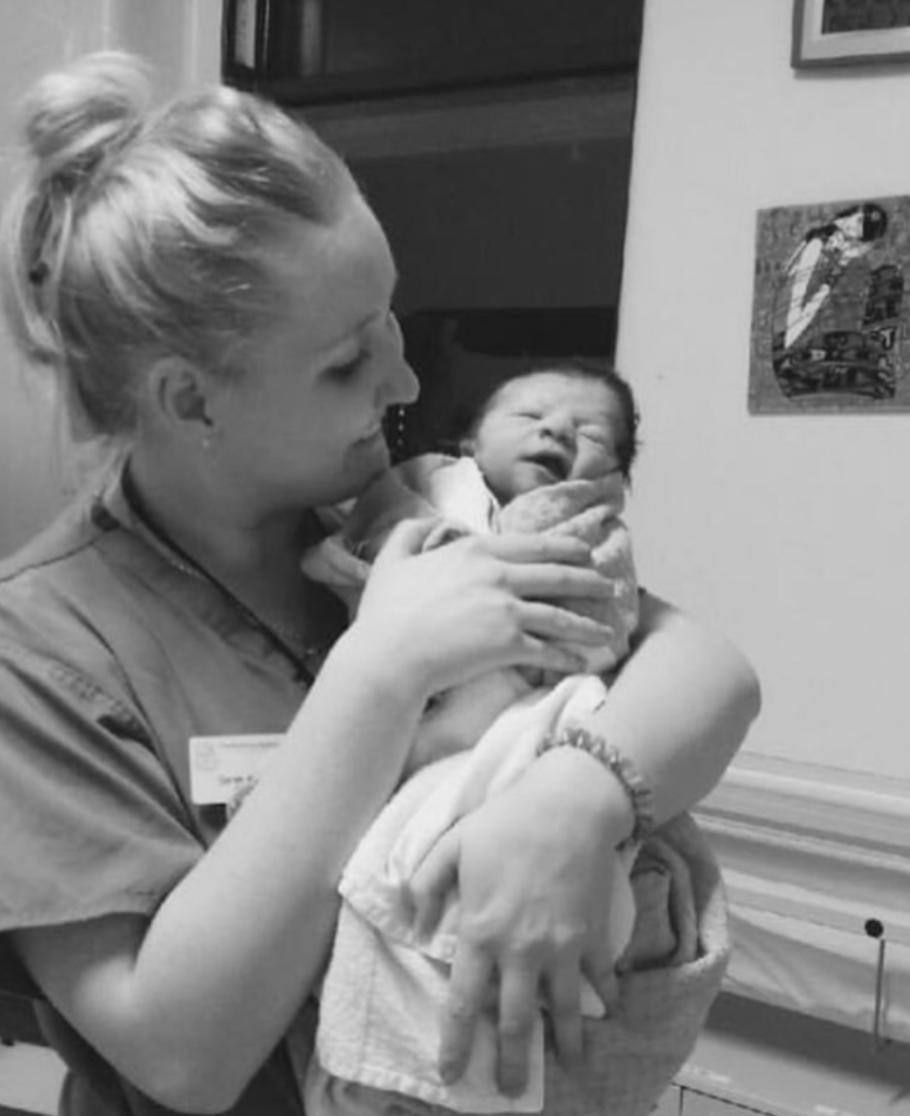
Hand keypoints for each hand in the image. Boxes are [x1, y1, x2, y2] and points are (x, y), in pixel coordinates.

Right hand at [354, 519, 614, 700]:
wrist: (386, 657)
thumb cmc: (384, 613)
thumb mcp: (391, 559)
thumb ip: (411, 532)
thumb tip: (432, 521)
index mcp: (476, 551)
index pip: (534, 544)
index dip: (564, 547)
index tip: (583, 551)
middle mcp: (498, 575)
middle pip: (558, 574)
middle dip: (589, 579)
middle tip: (608, 585)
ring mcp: (506, 610)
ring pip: (561, 615)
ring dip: (589, 624)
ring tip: (607, 631)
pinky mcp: (508, 645)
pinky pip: (549, 651)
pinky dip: (569, 658)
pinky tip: (582, 664)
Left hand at [406, 748, 626, 1095]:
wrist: (569, 806)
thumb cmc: (506, 822)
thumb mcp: (452, 845)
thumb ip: (425, 884)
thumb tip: (415, 925)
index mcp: (482, 933)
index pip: (464, 1004)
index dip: (456, 1044)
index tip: (450, 1075)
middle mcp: (523, 951)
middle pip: (517, 1022)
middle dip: (515, 1065)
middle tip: (512, 1092)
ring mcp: (564, 948)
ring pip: (565, 1011)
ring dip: (567, 1043)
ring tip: (570, 1065)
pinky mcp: (595, 936)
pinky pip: (602, 977)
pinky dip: (607, 996)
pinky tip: (609, 1009)